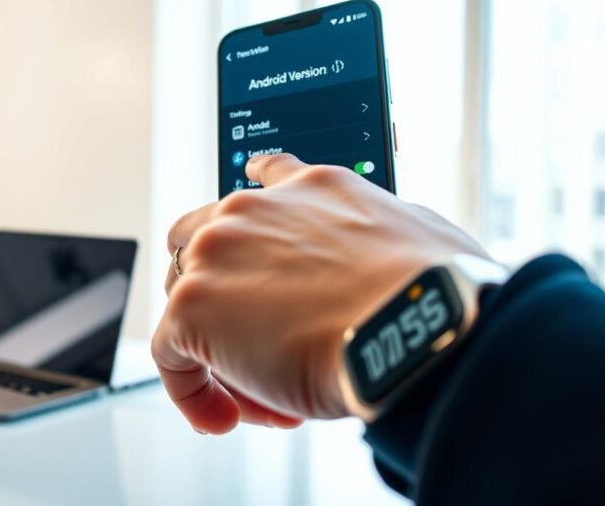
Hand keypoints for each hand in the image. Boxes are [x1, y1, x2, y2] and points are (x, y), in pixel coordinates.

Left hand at [152, 153, 488, 433]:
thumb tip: (391, 250)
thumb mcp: (417, 231)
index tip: (242, 244)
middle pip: (202, 248)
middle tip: (259, 347)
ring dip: (215, 351)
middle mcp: (255, 210)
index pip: (260, 188)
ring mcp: (217, 252)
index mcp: (311, 189)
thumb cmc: (434, 288)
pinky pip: (171, 355)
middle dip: (225, 300)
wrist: (414, 323)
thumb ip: (384, 232)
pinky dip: (191, 391)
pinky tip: (222, 416)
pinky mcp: (193, 305)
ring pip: (185, 304)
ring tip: (259, 397)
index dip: (245, 226)